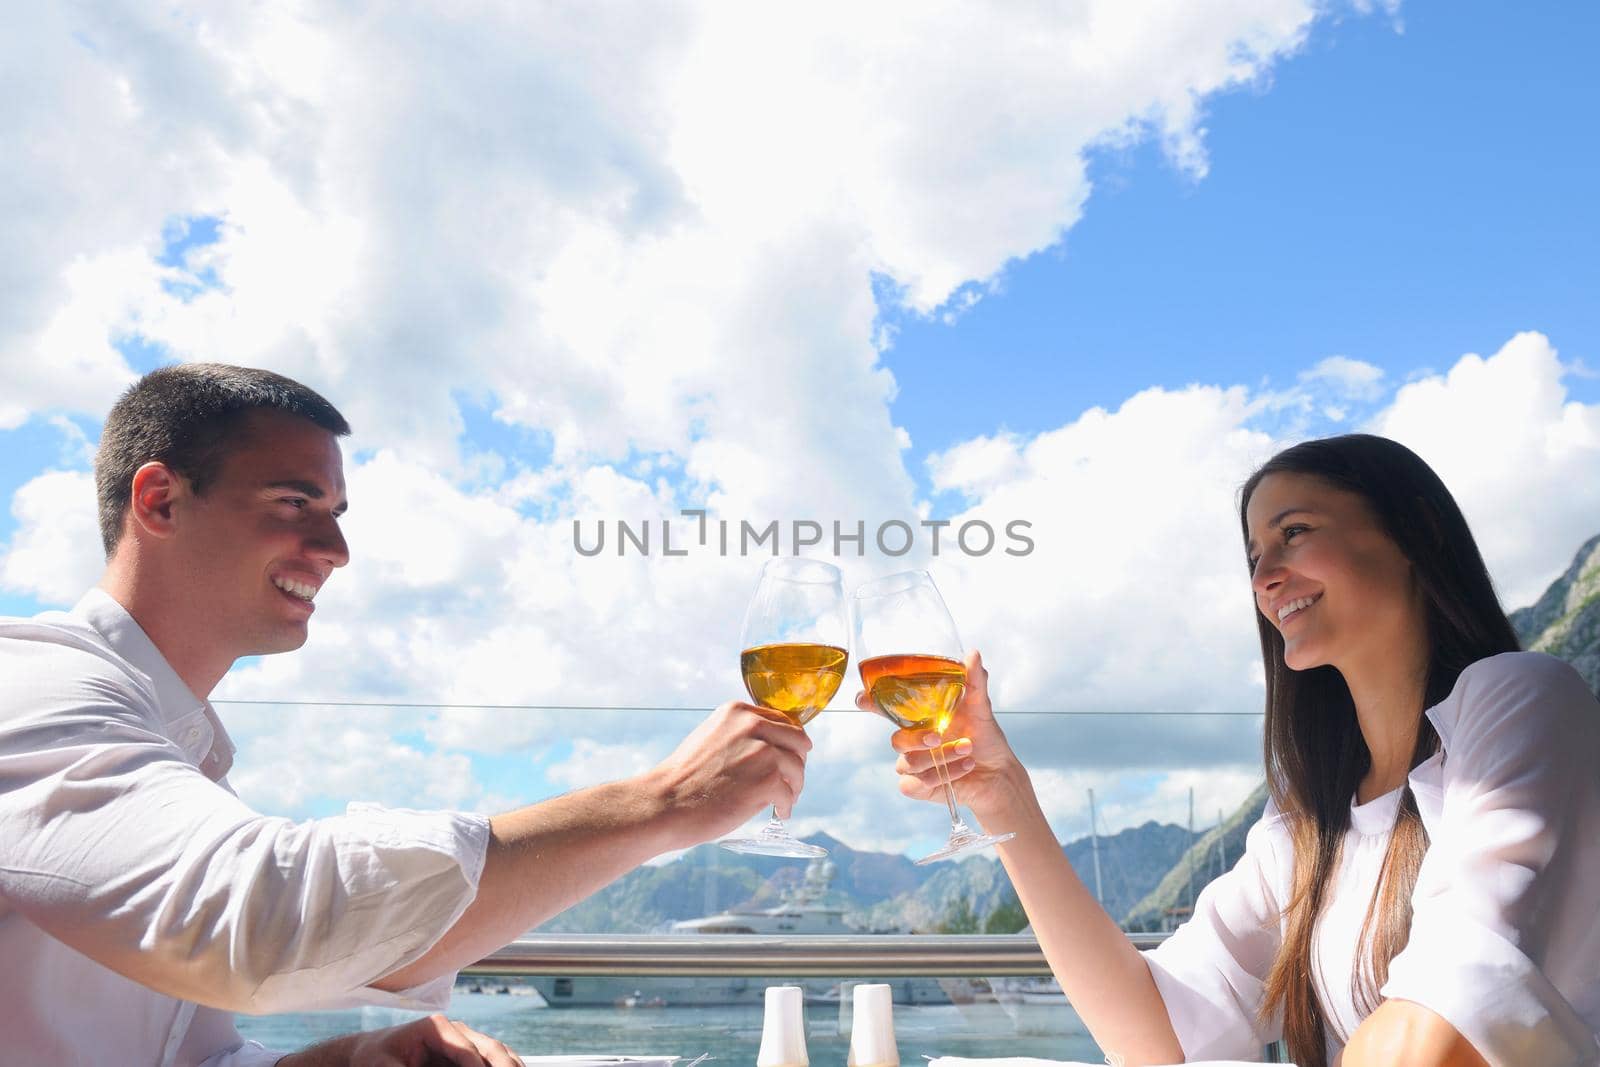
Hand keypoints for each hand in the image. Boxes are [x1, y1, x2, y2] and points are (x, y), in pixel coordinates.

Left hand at [279, 1014, 519, 1065]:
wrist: (374, 1051)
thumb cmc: (376, 1058)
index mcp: (436, 1027)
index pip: (466, 1050)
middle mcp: (456, 1030)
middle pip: (489, 1048)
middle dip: (503, 1066)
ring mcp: (465, 1040)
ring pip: (497, 1052)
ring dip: (511, 1065)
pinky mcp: (467, 1053)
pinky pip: (494, 1058)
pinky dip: (507, 1065)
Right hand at [645, 700, 810, 847]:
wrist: (664, 803)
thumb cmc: (684, 778)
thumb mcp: (711, 738)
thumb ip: (740, 734)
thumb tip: (772, 746)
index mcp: (738, 711)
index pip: (783, 721)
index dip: (789, 743)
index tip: (787, 758)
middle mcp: (753, 725)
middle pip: (799, 742)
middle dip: (796, 763)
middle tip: (790, 781)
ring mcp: (763, 751)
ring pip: (798, 769)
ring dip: (794, 787)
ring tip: (784, 800)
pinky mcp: (768, 780)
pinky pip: (790, 794)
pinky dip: (786, 806)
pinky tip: (779, 812)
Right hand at [865, 649, 1028, 825]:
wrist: (998, 772)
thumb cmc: (984, 737)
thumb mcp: (980, 707)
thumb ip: (974, 682)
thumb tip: (973, 654)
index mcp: (918, 718)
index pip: (883, 708)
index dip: (868, 702)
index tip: (864, 698)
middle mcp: (911, 741)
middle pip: (895, 740)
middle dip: (917, 739)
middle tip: (939, 736)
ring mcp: (913, 764)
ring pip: (908, 763)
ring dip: (941, 757)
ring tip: (967, 749)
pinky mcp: (918, 787)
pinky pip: (913, 784)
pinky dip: (941, 776)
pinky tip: (963, 767)